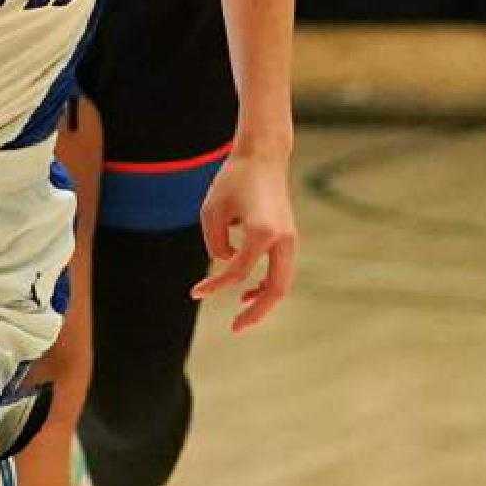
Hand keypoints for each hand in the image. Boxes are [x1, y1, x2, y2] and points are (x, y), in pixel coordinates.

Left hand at [194, 151, 298, 332]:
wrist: (263, 156)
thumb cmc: (234, 179)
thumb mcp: (212, 210)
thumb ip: (216, 244)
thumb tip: (227, 263)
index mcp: (263, 232)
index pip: (237, 271)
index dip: (214, 285)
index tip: (196, 292)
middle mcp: (283, 239)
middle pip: (276, 288)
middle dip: (257, 313)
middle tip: (236, 328)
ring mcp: (290, 239)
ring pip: (283, 282)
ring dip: (265, 301)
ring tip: (242, 315)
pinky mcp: (288, 237)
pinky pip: (282, 270)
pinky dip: (268, 284)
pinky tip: (249, 292)